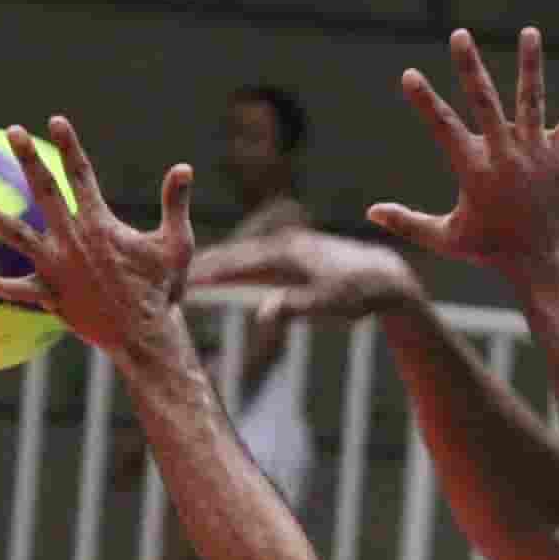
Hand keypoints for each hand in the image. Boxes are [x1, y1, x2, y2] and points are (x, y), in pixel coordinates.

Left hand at [0, 120, 194, 363]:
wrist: (145, 336)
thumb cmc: (163, 290)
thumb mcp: (176, 244)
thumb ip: (175, 203)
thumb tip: (184, 167)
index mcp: (100, 224)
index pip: (81, 175)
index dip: (69, 146)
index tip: (56, 120)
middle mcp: (72, 240)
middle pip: (44, 190)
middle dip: (28, 158)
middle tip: (13, 131)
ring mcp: (56, 268)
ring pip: (16, 235)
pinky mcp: (50, 297)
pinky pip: (16, 290)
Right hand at [188, 230, 429, 333]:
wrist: (386, 279)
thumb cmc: (358, 295)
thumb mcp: (327, 305)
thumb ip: (295, 308)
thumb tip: (263, 313)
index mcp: (286, 254)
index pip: (238, 263)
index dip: (210, 273)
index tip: (185, 281)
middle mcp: (285, 245)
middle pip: (236, 255)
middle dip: (206, 265)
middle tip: (172, 275)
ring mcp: (290, 249)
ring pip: (246, 257)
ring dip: (220, 265)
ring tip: (193, 275)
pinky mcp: (297, 257)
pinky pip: (260, 261)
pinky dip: (239, 267)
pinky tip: (228, 274)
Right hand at [368, 28, 558, 282]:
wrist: (543, 265)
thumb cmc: (491, 252)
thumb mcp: (445, 238)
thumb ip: (408, 222)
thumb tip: (371, 212)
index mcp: (474, 170)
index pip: (442, 127)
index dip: (424, 100)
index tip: (409, 74)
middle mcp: (505, 155)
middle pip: (484, 102)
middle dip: (470, 66)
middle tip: (459, 34)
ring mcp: (537, 153)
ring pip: (532, 100)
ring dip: (530, 65)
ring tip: (529, 31)